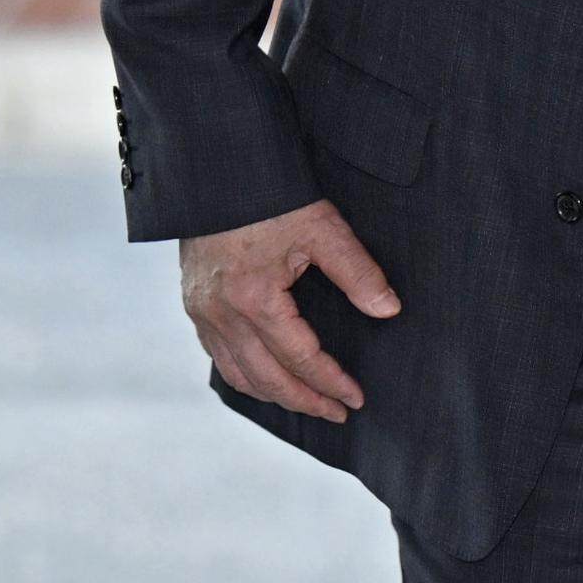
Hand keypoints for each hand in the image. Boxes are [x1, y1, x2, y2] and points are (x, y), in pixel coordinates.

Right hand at [180, 197, 399, 423]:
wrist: (217, 169)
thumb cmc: (270, 195)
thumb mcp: (321, 228)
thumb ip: (358, 273)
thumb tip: (389, 310)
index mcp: (254, 298)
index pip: (300, 359)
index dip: (331, 382)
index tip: (355, 398)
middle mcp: (221, 313)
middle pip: (267, 379)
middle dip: (305, 401)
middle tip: (337, 413)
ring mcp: (201, 312)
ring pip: (237, 375)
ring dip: (274, 395)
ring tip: (306, 402)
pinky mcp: (192, 304)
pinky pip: (217, 355)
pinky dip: (244, 375)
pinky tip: (265, 376)